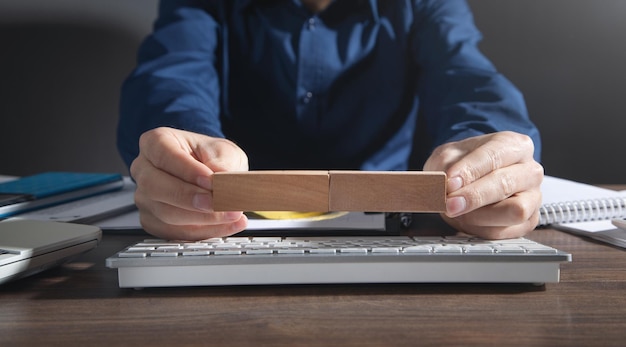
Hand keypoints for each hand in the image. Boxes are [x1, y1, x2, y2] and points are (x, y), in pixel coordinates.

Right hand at [130, 127, 248, 239]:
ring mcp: (145, 198)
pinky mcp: (154, 221)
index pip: (164, 155)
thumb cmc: (210, 156)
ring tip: (231, 214)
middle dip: (191, 199)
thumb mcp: (223, 150)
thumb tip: (223, 178)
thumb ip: (223, 162)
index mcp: (155, 143)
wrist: (211, 171)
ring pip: (166, 214)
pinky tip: (226, 225)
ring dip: (202, 218)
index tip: (210, 181)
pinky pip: (175, 233)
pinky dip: (203, 232)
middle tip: (218, 202)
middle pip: (156, 188)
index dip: (187, 170)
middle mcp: (144, 170)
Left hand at [423, 131, 543, 238]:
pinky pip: (507, 231)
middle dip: (474, 196)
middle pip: (506, 184)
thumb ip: (446, 166)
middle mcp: (529, 170)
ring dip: (479, 215)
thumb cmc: (463, 165)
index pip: (494, 156)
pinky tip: (468, 221)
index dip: (470, 170)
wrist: (468, 180)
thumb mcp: (448, 156)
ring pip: (514, 211)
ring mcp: (533, 197)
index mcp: (513, 145)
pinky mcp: (528, 221)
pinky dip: (481, 229)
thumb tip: (446, 185)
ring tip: (457, 212)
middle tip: (450, 203)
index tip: (450, 182)